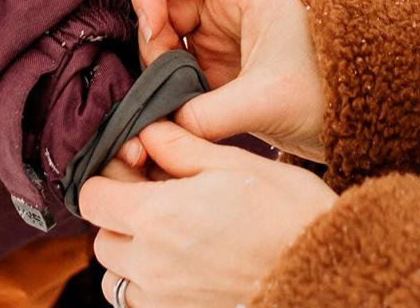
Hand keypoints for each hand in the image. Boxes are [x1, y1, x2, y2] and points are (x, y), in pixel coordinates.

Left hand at [82, 121, 336, 307]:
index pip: (93, 198)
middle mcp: (152, 266)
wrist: (325, 275)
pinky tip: (186, 265)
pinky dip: (151, 287)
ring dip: (133, 258)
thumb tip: (148, 130)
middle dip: (122, 217)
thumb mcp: (235, 163)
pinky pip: (143, 306)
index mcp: (159, 217)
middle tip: (159, 199)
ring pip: (118, 282)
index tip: (133, 170)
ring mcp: (165, 302)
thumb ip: (182, 147)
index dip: (107, 179)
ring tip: (172, 237)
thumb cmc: (288, 213)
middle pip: (103, 241)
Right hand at [129, 0, 325, 160]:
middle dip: (153, 41)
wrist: (357, 117)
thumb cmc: (323, 93)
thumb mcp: (265, 101)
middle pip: (162, 3)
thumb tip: (155, 128)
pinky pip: (177, 68)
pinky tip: (177, 113)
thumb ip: (206, 115)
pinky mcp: (220, 68)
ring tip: (174, 104)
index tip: (151, 32)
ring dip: (159, 70)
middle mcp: (226, 6)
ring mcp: (221, 37)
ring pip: (165, 38)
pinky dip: (169, 88)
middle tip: (163, 83)